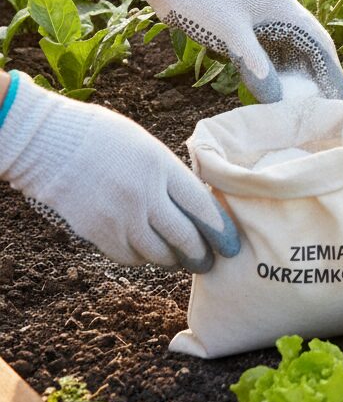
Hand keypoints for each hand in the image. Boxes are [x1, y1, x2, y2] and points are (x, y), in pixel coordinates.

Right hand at [0, 73, 239, 270]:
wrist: (52, 142)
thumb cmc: (105, 138)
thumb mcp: (149, 149)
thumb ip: (171, 176)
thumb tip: (194, 203)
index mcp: (163, 168)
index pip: (203, 208)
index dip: (221, 232)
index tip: (232, 246)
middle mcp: (146, 196)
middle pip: (184, 237)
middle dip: (201, 255)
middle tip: (208, 263)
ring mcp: (120, 216)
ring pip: (158, 253)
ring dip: (172, 260)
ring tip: (180, 261)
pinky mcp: (97, 232)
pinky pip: (129, 256)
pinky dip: (142, 258)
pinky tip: (147, 255)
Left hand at [122, 0, 342, 102]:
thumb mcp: (229, 31)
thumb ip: (255, 61)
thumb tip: (276, 95)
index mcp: (283, 6)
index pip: (319, 41)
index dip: (332, 69)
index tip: (341, 94)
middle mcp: (280, 10)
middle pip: (309, 45)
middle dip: (320, 73)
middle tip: (327, 103)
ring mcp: (264, 15)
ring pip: (290, 48)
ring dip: (298, 72)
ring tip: (304, 100)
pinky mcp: (248, 22)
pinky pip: (271, 48)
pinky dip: (277, 68)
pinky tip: (276, 87)